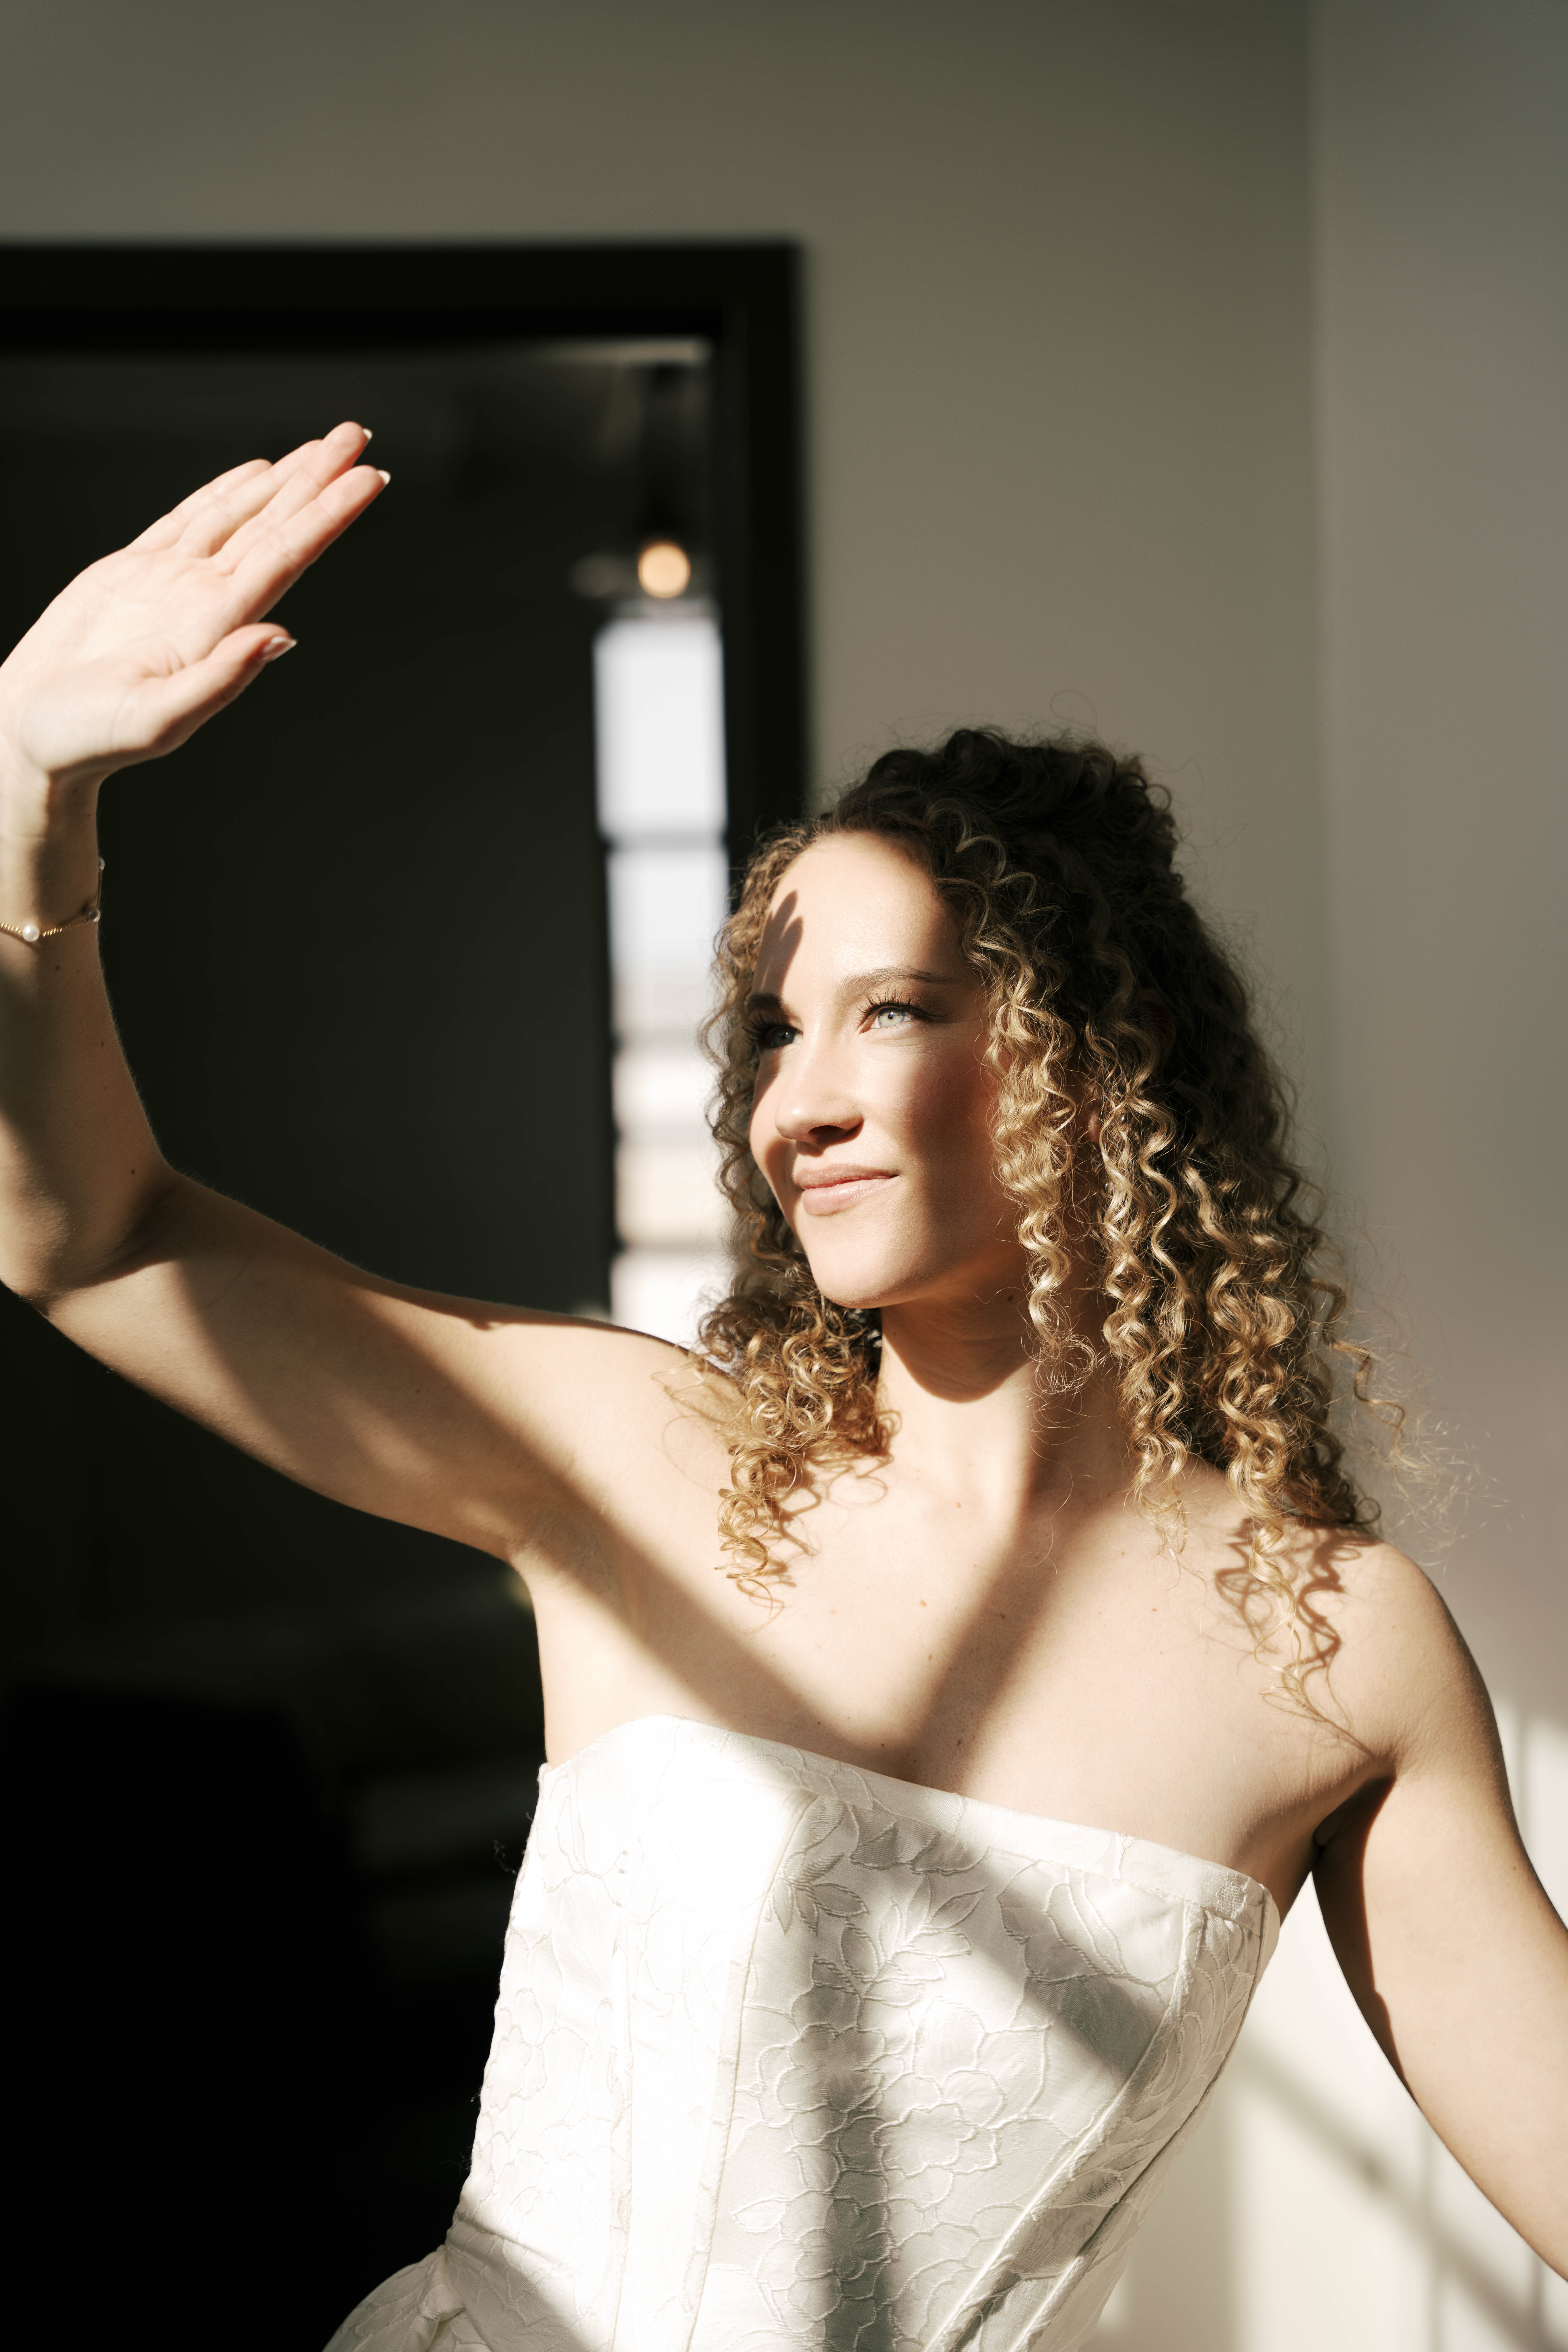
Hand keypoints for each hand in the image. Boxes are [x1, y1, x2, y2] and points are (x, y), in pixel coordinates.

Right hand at [0, 422, 384, 807]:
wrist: (34, 737)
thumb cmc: (90, 739)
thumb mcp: (158, 718)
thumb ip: (222, 679)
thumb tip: (282, 637)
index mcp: (217, 627)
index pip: (288, 558)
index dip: (329, 516)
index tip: (368, 479)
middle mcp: (205, 599)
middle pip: (277, 526)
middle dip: (319, 481)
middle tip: (357, 435)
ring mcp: (173, 582)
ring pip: (242, 516)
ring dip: (285, 480)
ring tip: (326, 446)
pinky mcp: (134, 571)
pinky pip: (191, 521)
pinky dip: (227, 494)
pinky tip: (260, 474)